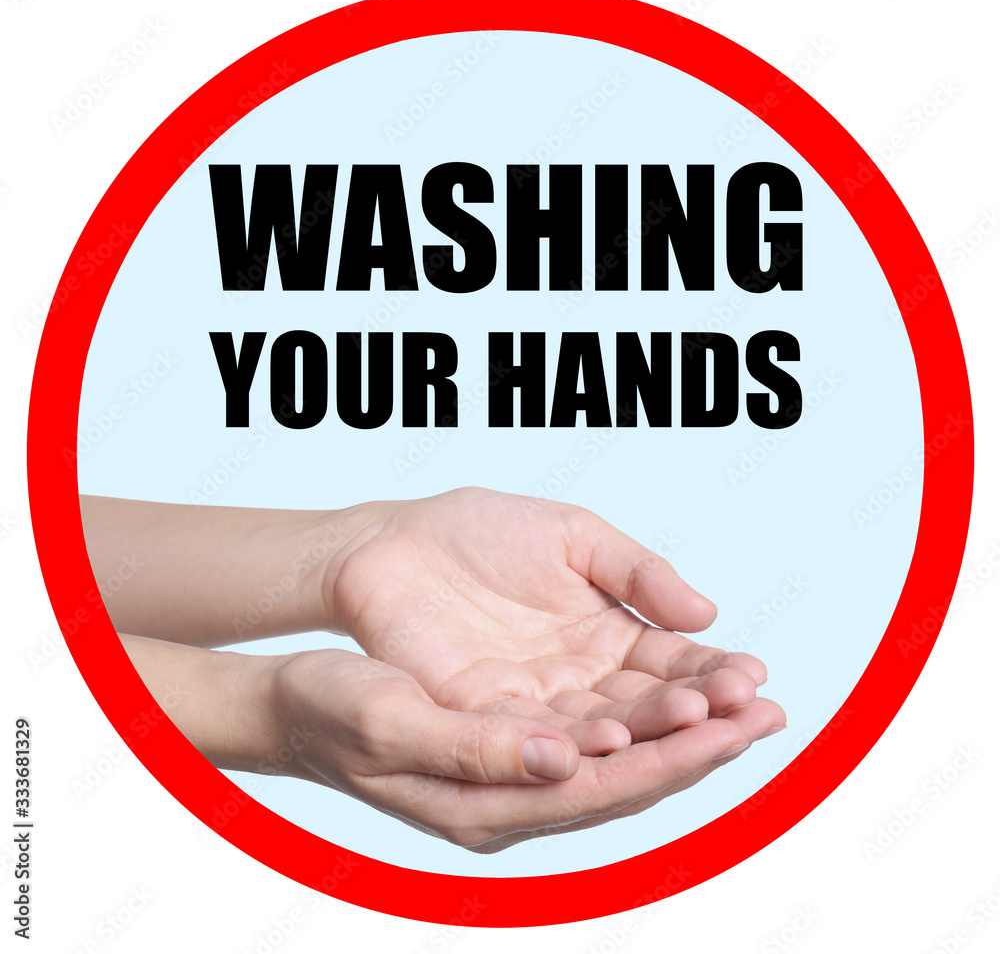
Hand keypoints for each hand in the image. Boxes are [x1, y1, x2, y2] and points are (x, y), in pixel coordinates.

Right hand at [265, 646, 781, 851]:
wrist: (297, 703)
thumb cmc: (334, 710)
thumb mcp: (393, 722)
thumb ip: (477, 748)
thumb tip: (564, 759)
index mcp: (488, 804)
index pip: (602, 788)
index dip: (672, 758)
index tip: (734, 725)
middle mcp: (514, 795)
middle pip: (627, 777)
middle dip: (701, 746)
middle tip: (769, 712)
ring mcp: (515, 769)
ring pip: (618, 753)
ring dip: (681, 727)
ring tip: (742, 695)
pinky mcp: (512, 736)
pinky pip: (591, 730)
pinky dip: (639, 709)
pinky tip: (670, 689)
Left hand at [317, 487, 783, 756]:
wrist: (393, 542)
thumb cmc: (480, 531)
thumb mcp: (572, 535)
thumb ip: (636, 572)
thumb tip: (707, 613)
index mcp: (607, 638)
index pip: (674, 665)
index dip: (715, 673)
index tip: (756, 677)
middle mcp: (579, 682)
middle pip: (651, 709)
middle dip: (704, 713)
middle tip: (752, 714)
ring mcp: (534, 704)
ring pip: (605, 732)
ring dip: (653, 733)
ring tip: (699, 721)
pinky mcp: (483, 718)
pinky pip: (535, 736)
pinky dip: (576, 739)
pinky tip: (616, 733)